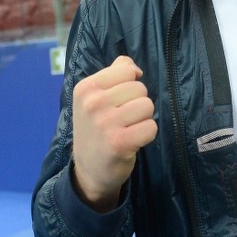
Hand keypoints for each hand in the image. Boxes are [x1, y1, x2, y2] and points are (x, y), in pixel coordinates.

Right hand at [71, 56, 157, 210]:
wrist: (88, 170)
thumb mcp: (94, 98)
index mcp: (86, 88)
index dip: (130, 84)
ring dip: (143, 119)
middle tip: (122, 120)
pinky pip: (151, 127)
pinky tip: (133, 142)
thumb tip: (133, 66)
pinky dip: (147, 135)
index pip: (127, 70)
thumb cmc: (96, 129)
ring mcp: (105, 123)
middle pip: (140, 88)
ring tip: (127, 129)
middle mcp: (92, 103)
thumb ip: (113, 74)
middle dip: (137, 103)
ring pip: (147, 105)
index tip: (118, 101)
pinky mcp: (119, 142)